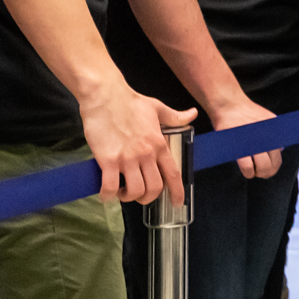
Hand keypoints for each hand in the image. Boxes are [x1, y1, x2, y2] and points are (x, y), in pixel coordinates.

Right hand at [82, 83, 196, 205]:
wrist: (105, 96)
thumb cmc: (130, 102)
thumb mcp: (158, 108)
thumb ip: (175, 116)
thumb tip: (192, 114)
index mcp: (159, 144)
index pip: (173, 173)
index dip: (177, 191)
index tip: (177, 203)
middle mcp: (146, 154)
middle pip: (154, 188)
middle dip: (148, 198)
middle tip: (139, 196)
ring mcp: (127, 158)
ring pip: (134, 190)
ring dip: (128, 197)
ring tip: (122, 192)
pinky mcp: (107, 160)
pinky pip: (110, 187)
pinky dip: (108, 195)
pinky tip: (106, 192)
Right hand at [208, 96, 282, 179]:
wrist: (230, 105)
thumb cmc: (247, 112)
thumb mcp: (268, 120)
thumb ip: (274, 134)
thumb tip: (280, 149)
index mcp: (274, 134)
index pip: (278, 157)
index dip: (274, 167)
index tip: (269, 169)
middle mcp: (267, 139)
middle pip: (272, 164)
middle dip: (267, 172)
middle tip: (261, 174)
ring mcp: (254, 143)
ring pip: (262, 166)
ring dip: (258, 173)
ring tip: (254, 173)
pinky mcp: (240, 146)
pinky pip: (247, 165)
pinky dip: (249, 172)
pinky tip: (248, 173)